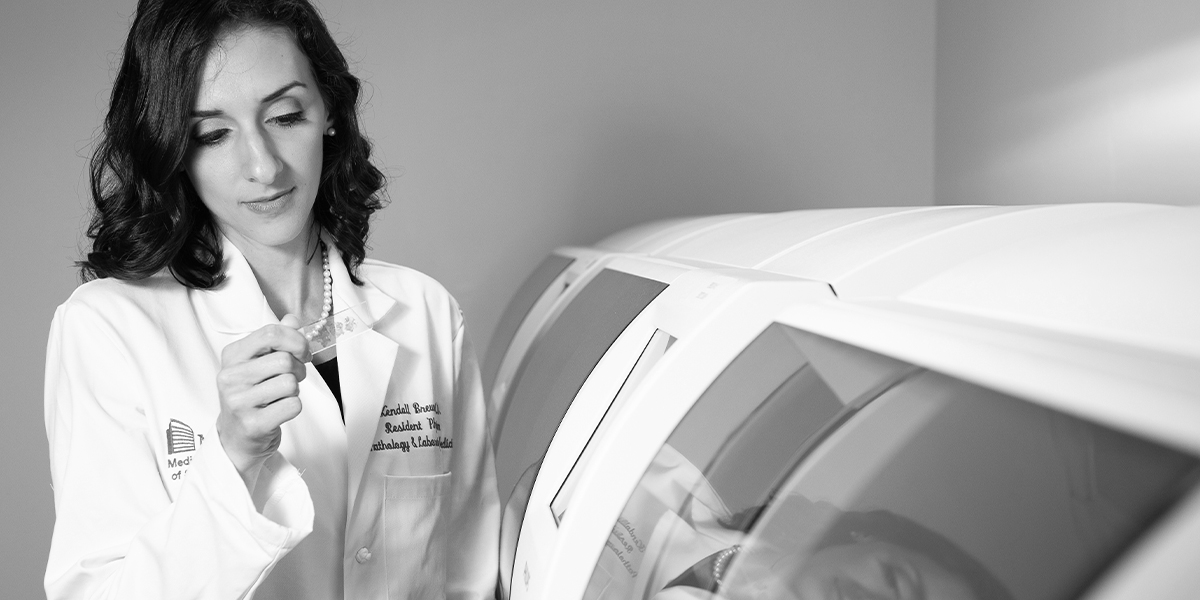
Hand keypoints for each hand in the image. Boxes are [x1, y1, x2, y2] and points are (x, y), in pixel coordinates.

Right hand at [215, 314, 310, 488]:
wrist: (237, 438)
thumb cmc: (251, 396)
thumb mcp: (257, 364)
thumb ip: (275, 340)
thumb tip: (293, 319)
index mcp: (232, 356)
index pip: (271, 333)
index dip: (296, 340)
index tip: (303, 352)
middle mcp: (230, 377)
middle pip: (285, 360)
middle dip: (298, 370)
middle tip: (292, 379)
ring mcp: (238, 401)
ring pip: (290, 383)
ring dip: (294, 391)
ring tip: (280, 397)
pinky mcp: (252, 423)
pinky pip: (293, 405)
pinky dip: (293, 408)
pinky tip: (278, 411)